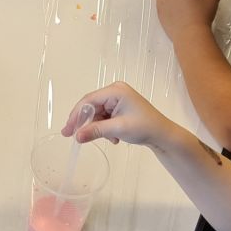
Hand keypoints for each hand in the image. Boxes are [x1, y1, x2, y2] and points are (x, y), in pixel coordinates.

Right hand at [60, 81, 182, 153]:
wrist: (163, 135)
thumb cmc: (144, 128)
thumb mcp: (118, 129)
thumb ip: (95, 131)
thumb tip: (76, 136)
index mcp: (115, 91)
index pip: (89, 100)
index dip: (76, 115)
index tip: (68, 130)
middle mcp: (114, 92)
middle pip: (91, 107)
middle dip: (85, 123)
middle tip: (73, 136)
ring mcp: (117, 99)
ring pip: (97, 114)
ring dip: (98, 128)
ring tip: (108, 139)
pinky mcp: (119, 107)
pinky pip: (104, 117)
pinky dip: (105, 128)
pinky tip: (114, 138)